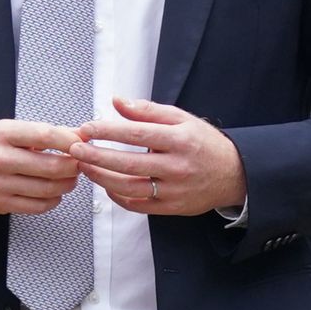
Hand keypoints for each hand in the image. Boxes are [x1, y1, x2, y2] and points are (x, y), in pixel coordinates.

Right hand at [0, 120, 83, 215]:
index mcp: (2, 134)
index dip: (70, 142)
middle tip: (80, 165)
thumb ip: (44, 133)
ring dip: (67, 185)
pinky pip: (37, 206)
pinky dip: (53, 200)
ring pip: (47, 189)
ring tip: (70, 179)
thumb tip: (79, 135)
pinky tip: (54, 193)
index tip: (81, 145)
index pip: (45, 136)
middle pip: (50, 166)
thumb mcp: (8, 130)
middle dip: (73, 167)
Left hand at [71, 97, 246, 213]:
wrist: (234, 174)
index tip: (87, 128)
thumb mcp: (181, 119)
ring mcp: (175, 190)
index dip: (108, 131)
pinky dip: (117, 196)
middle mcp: (177, 167)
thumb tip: (116, 101)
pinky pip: (137, 204)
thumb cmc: (203, 143)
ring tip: (84, 166)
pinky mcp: (172, 208)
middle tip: (75, 149)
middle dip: (96, 157)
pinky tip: (104, 184)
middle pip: (129, 164)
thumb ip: (147, 111)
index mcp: (180, 140)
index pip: (138, 134)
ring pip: (130, 187)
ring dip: (101, 177)